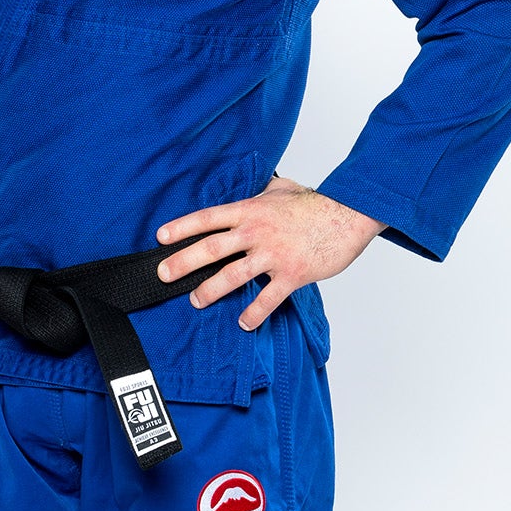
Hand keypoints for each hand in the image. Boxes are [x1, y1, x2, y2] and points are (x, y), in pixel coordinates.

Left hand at [155, 175, 383, 330]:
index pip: (209, 218)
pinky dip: (255, 313)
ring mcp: (274, 254)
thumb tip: (259, 187)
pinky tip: (244, 323)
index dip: (183, 227)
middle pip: (211, 248)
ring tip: (196, 300)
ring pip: (233, 275)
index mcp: (252, 211)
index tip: (161, 237)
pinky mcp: (292, 274)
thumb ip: (265, 192)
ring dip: (210, 290)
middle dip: (183, 262)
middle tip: (162, 275)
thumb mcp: (284, 189)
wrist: (350, 215)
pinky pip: (268, 298)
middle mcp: (257, 232)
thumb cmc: (318, 204)